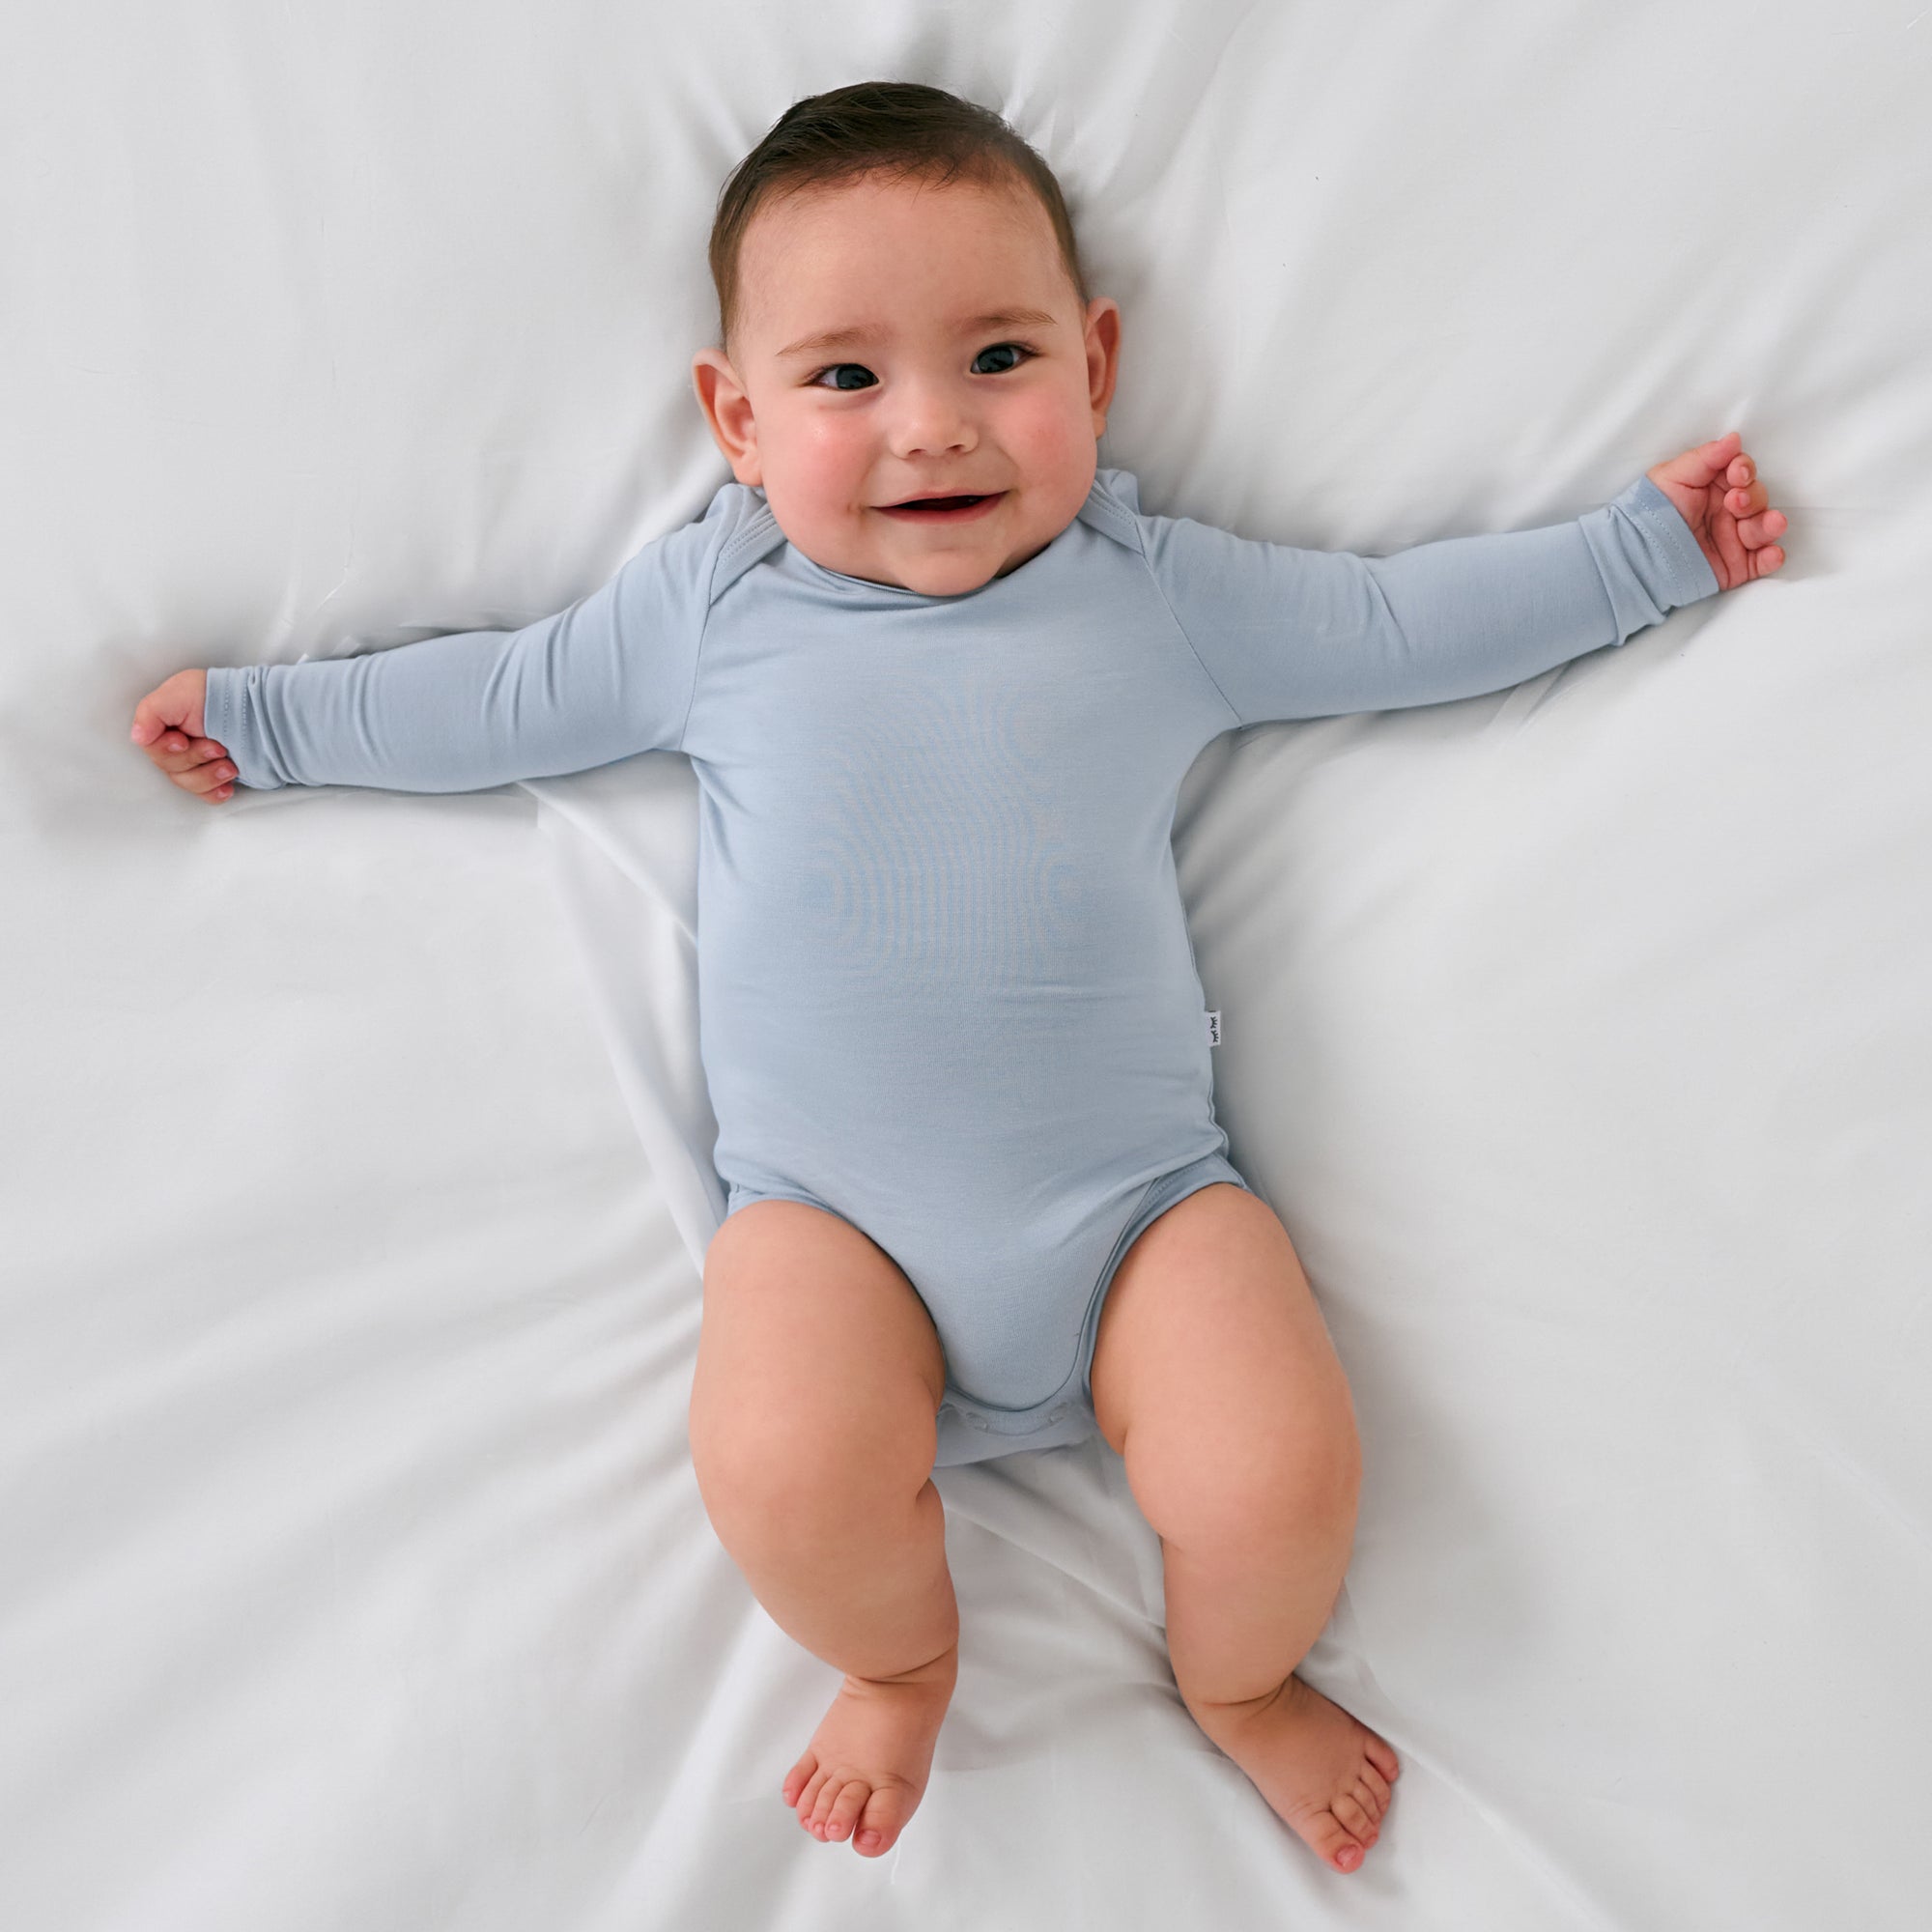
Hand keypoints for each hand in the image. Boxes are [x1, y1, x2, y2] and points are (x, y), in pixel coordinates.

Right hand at [131, 669, 235, 802]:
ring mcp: (198, 760)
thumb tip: (138, 736)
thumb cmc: (219, 693)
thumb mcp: (178, 692)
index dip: (166, 749)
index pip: (151, 748)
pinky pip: (207, 795)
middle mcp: (178, 744)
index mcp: (164, 726)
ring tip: (229, 765)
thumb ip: (150, 713)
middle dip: (194, 759)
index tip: (182, 740)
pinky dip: (216, 792)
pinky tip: (226, 786)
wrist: (258, 707)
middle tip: (216, 747)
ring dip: (208, 776)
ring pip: (188, 783)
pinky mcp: (216, 774)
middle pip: (170, 768)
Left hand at [1646, 430, 1787, 591]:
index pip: (1742, 473)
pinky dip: (1771, 557)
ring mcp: (1732, 539)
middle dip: (1753, 497)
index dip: (1745, 470)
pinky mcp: (1735, 565)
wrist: (1636, 555)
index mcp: (1713, 488)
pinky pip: (1761, 561)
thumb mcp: (1672, 477)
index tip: (1737, 473)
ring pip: (1764, 527)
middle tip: (1735, 502)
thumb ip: (1704, 458)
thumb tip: (1733, 439)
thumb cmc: (1650, 512)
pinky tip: (1771, 554)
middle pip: (1757, 498)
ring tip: (1770, 523)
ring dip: (1770, 524)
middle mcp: (1726, 512)